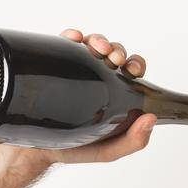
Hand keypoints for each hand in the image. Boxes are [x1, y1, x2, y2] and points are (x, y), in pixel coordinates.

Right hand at [38, 28, 156, 164]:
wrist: (35, 150)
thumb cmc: (75, 149)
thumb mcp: (108, 151)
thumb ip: (133, 141)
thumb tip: (152, 118)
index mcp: (115, 92)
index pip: (130, 70)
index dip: (135, 64)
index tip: (132, 70)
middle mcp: (97, 77)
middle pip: (112, 53)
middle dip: (116, 50)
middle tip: (114, 59)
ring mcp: (76, 68)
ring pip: (92, 44)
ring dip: (98, 40)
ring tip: (97, 49)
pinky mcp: (55, 63)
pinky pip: (64, 42)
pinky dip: (71, 36)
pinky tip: (74, 38)